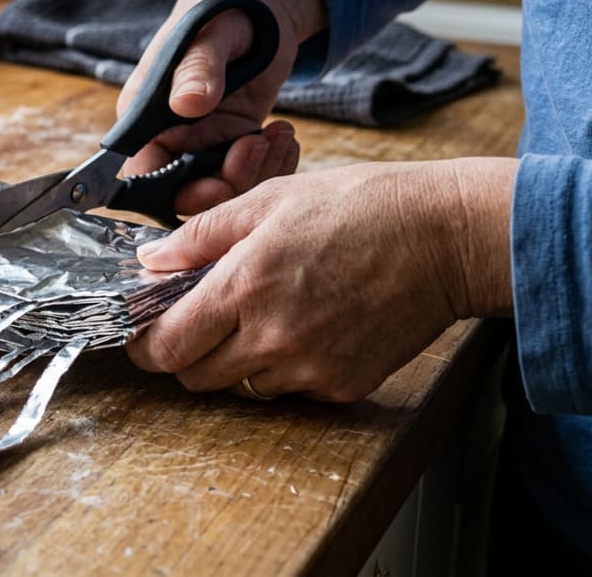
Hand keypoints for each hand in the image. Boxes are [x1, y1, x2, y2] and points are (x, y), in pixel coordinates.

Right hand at [116, 0, 326, 214]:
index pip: (143, 176)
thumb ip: (198, 70)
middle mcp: (168, 138)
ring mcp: (202, 144)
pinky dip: (272, 164)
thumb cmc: (223, 9)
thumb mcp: (211, 35)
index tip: (217, 183)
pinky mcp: (232, 144)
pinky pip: (248, 175)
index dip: (175, 191)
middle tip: (257, 151)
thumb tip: (186, 105)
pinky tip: (285, 134)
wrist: (259, 5)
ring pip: (222, 189)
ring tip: (279, 134)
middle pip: (185, 193)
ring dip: (256, 173)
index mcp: (143, 116)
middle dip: (226, 185)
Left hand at [126, 158, 516, 400]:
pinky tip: (307, 325)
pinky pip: (291, 390)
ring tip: (265, 314)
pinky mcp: (343, 386)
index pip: (167, 345)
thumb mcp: (270, 201)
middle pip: (196, 377)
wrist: (447, 237)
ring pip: (242, 385)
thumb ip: (202, 236)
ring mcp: (310, 368)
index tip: (144, 332)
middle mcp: (272, 337)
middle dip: (186, 353)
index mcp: (245, 286)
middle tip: (200, 321)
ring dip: (236, 360)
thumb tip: (153, 262)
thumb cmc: (362, 207)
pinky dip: (285, 367)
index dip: (146, 343)